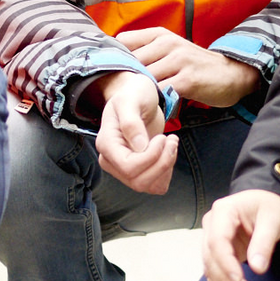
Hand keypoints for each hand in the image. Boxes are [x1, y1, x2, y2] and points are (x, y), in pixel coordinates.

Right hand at [93, 72, 175, 193]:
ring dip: (166, 167)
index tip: (162, 137)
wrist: (138, 96)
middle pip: (139, 181)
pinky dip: (167, 172)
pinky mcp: (139, 170)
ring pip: (148, 186)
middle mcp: (112, 161)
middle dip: (162, 162)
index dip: (150, 157)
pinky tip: (168, 152)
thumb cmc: (133, 94)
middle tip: (172, 139)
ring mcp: (124, 168)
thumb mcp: (130, 100)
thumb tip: (139, 147)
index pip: (128, 167)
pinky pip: (155, 185)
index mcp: (107, 144)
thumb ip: (131, 122)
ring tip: (172, 144)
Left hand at [117, 27, 260, 107]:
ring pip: (146, 78)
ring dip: (140, 94)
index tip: (115, 75)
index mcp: (160, 35)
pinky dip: (156, 102)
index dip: (116, 59)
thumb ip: (148, 52)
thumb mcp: (172, 49)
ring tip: (136, 104)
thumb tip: (118, 62)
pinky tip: (155, 109)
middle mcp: (168, 43)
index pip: (124, 41)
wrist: (231, 73)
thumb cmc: (195, 65)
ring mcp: (179, 60)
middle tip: (123, 96)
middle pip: (132, 62)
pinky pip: (162, 92)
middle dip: (125, 80)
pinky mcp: (188, 80)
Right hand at [200, 190, 279, 280]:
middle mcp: (212, 224)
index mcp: (223, 211)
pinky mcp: (217, 250)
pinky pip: (214, 269)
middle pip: (210, 256)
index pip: (217, 241)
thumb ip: (264, 243)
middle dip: (226, 279)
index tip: (240, 280)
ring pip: (209, 266)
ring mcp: (212, 237)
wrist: (267, 203)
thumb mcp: (273, 220)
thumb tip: (257, 268)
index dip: (226, 263)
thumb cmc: (269, 206)